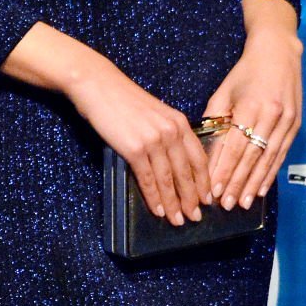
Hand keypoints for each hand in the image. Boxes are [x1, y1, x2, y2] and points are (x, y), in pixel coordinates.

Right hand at [63, 58, 214, 226]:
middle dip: (192, 198)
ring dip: (174, 204)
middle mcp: (171, 131)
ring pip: (168, 179)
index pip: (199, 158)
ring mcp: (153, 140)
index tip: (207, 198)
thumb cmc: (124, 100)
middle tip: (196, 216)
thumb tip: (173, 162)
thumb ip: (168, 133)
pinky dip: (154, 198)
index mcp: (179, 122)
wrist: (98, 85)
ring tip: (178, 220)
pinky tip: (158, 210)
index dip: (204, 181)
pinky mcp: (134, 148)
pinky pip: (148, 179)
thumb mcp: (156, 113)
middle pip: (186, 172)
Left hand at [201, 25, 302, 210]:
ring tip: (243, 203)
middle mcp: (271, 115)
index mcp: (251, 106)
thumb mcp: (224, 91)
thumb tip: (207, 153)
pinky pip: (281, 154)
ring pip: (268, 159)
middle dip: (238, 182)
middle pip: (252, 156)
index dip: (224, 170)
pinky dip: (271, 173)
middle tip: (226, 204)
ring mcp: (287, 120)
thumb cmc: (246, 72)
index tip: (213, 189)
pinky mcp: (295, 124)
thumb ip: (216, 120)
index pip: (235, 146)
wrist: (279, 53)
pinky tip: (262, 189)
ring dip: (255, 183)